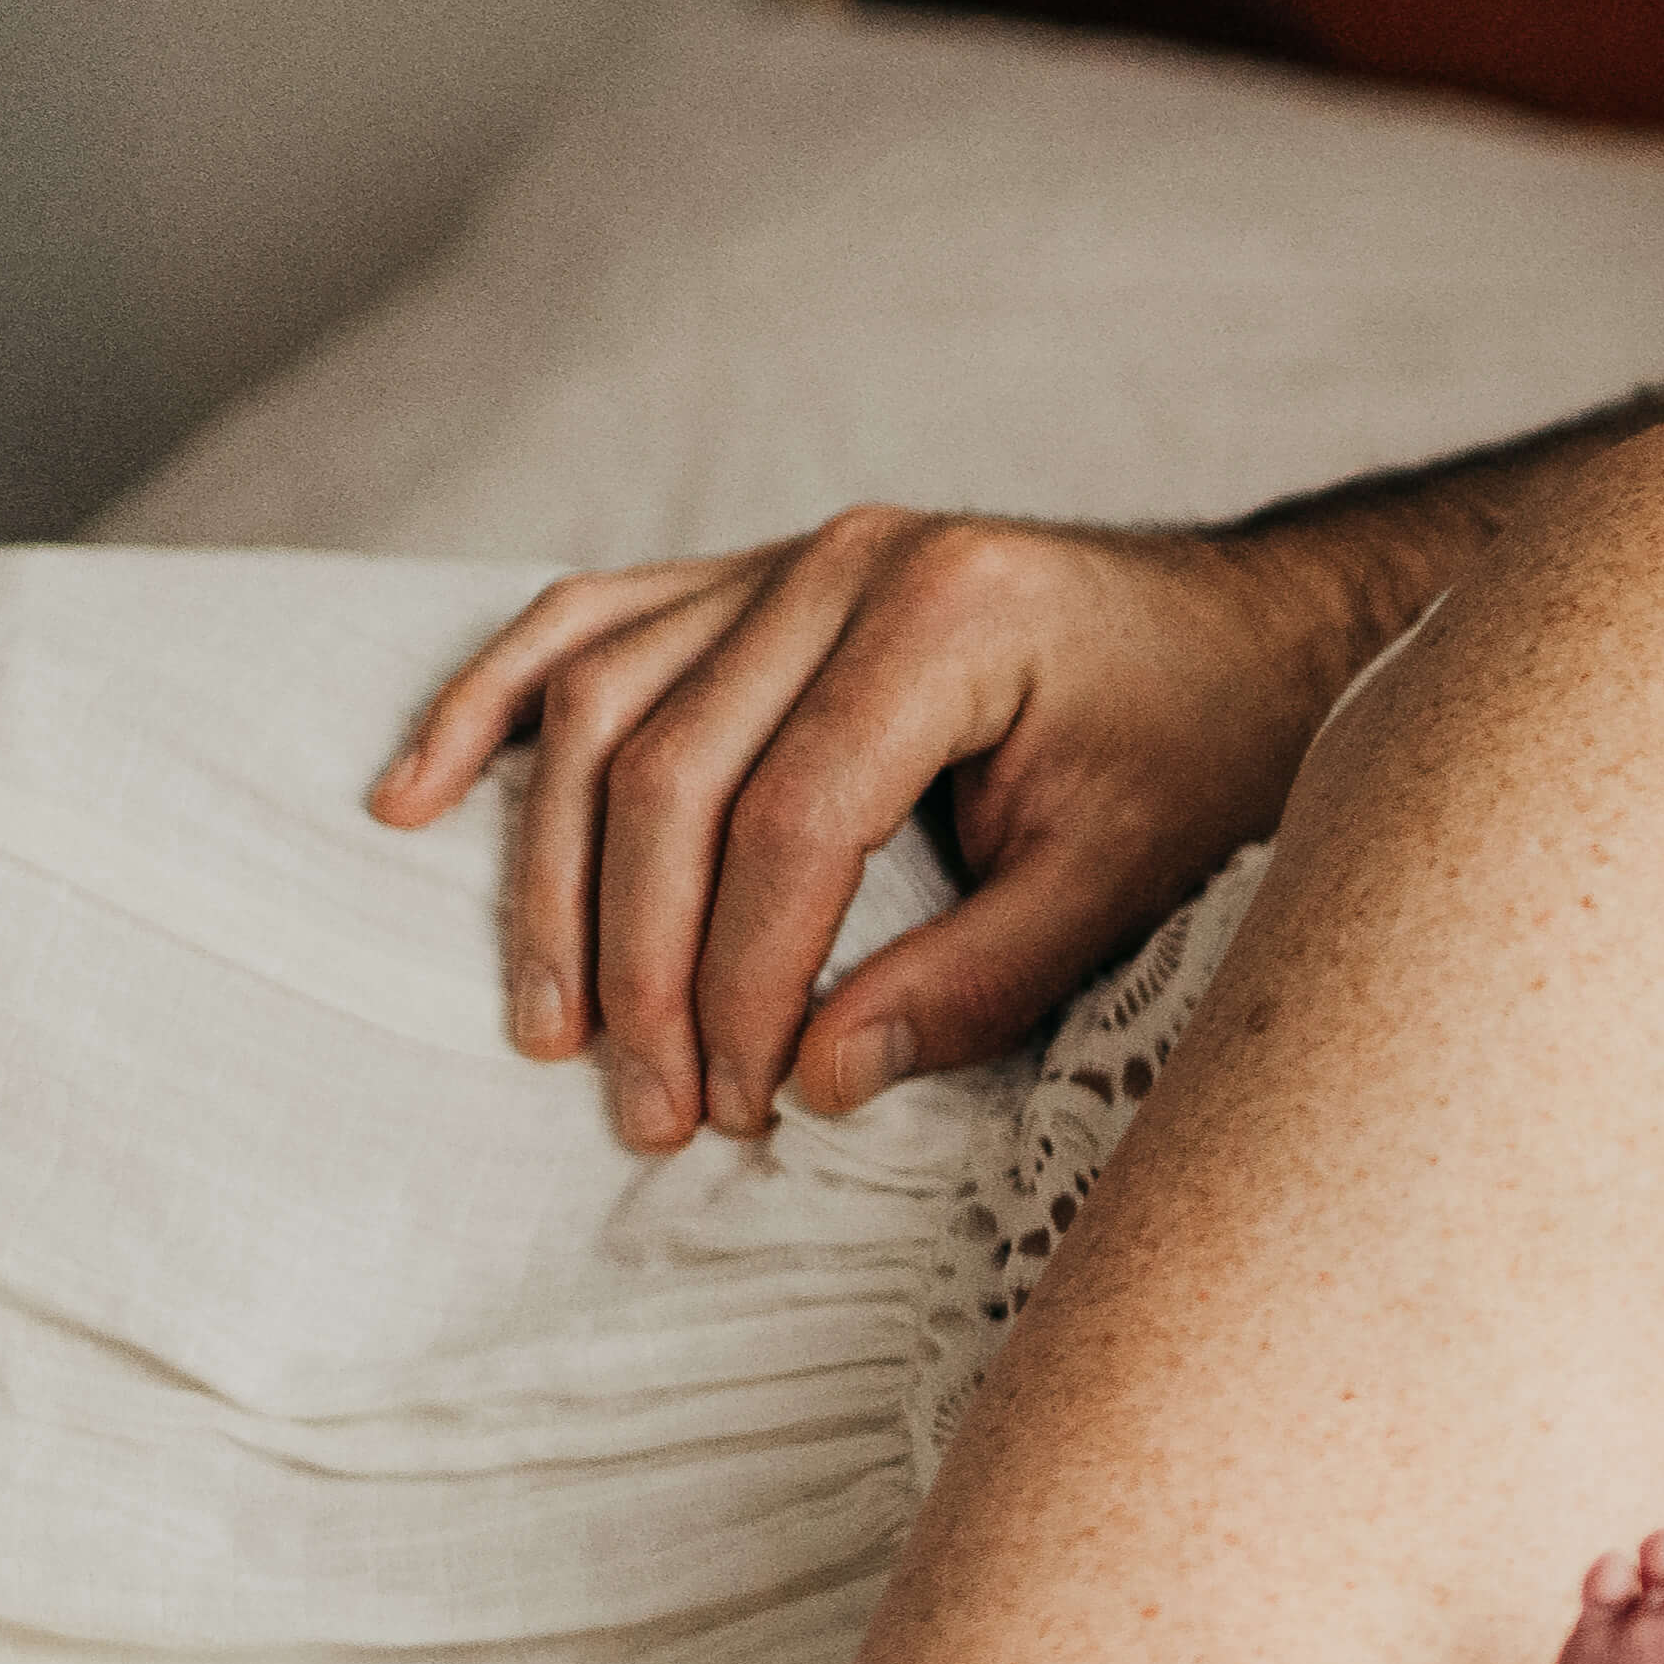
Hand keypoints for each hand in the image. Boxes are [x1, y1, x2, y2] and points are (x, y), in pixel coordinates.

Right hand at [372, 508, 1375, 1149]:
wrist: (1250, 631)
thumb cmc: (1202, 751)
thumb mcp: (1125, 880)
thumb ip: (975, 982)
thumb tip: (814, 1080)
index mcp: (947, 617)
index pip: (790, 822)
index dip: (740, 977)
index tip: (735, 1104)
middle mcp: (848, 562)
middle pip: (670, 769)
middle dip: (639, 959)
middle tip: (645, 1108)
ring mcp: (788, 555)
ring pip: (599, 707)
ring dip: (550, 875)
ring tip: (544, 1024)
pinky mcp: (751, 576)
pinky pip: (583, 627)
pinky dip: (490, 708)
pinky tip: (412, 799)